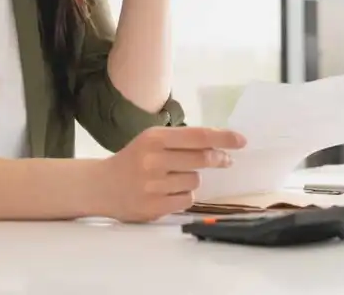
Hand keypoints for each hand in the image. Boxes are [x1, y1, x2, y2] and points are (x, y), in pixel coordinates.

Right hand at [96, 126, 246, 222]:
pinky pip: (187, 199)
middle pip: (202, 158)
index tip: (241, 141)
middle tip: (226, 160)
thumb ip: (181, 142)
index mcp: (154, 138)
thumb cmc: (133, 160)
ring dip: (192, 179)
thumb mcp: (151, 141)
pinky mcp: (153, 206)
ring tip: (173, 178)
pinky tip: (168, 192)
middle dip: (218, 159)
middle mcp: (153, 160)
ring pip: (195, 180)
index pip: (197, 136)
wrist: (101, 186)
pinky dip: (184, 195)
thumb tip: (219, 146)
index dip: (223, 138)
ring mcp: (153, 185)